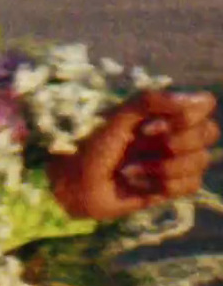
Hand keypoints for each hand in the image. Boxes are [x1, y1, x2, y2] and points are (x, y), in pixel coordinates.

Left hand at [48, 91, 219, 219]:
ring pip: (201, 161)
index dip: (186, 115)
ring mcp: (177, 159)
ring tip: (127, 170)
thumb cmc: (92, 146)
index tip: (148, 124)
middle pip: (209, 132)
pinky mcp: (174, 186)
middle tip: (138, 144)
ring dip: (160, 168)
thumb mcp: (116, 118)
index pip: (205, 103)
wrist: (76, 184)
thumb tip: (197, 99)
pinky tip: (135, 184)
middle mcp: (176, 133)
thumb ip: (151, 101)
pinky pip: (190, 185)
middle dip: (173, 142)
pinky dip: (159, 185)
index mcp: (164, 111)